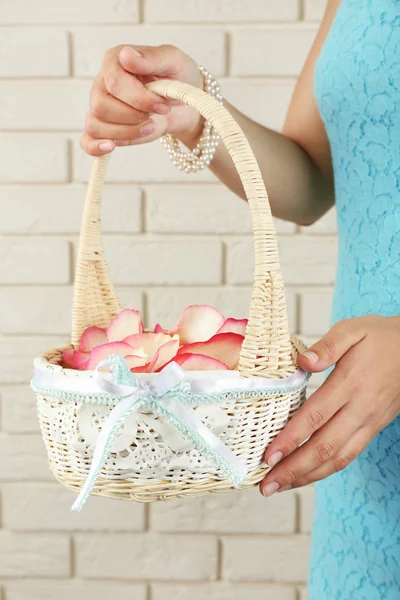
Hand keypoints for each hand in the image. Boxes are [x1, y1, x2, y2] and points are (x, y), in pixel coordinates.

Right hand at [81, 44, 203, 155]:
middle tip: (157, 114)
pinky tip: (111, 147)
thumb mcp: (173, 60)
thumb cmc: (177, 78)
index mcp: (115, 61)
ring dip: (126, 132)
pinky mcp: (105, 129)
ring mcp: (100, 107)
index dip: (139, 99)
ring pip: (96, 125)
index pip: (115, 83)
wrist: (184, 103)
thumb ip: (151, 57)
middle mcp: (103, 83)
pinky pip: (88, 140)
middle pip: (102, 107)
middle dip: (134, 116)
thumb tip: (126, 56)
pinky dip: (95, 147)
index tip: (162, 106)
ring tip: (149, 127)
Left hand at [261, 315, 399, 495]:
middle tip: (266, 485)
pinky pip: (348, 455)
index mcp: (350, 383)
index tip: (268, 455)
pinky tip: (305, 475)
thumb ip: (326, 346)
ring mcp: (369, 422)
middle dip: (293, 469)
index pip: (316, 416)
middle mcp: (361, 408)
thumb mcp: (352, 329)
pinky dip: (325, 470)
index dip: (291, 438)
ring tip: (279, 487)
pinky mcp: (373, 428)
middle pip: (324, 447)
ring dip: (307, 476)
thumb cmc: (380, 336)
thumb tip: (303, 361)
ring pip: (337, 458)